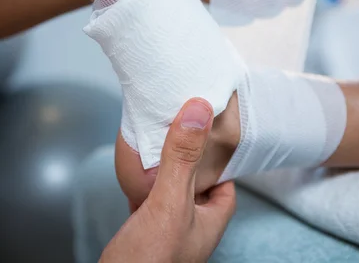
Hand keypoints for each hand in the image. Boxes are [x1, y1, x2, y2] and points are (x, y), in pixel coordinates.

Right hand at [100, 99, 236, 262]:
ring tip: (157, 146)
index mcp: (210, 222)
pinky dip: (142, 187)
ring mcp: (167, 232)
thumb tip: (198, 111)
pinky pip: (148, 202)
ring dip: (164, 172)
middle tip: (182, 133)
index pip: (226, 185)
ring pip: (170, 193)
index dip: (220, 162)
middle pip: (196, 186)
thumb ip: (182, 159)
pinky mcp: (143, 235)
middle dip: (189, 162)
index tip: (209, 136)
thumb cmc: (150, 260)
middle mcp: (192, 228)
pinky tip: (132, 175)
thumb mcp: (169, 201)